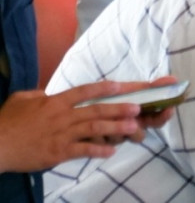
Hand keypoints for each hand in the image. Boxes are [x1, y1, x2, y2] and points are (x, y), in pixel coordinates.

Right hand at [0, 80, 177, 172]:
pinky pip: (82, 151)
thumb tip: (46, 93)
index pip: (85, 91)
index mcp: (56, 102)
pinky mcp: (58, 153)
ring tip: (134, 128)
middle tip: (138, 108)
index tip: (122, 85)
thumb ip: (38, 94)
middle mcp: (62, 116)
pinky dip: (98, 151)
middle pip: (96, 110)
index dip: (104, 88)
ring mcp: (61, 135)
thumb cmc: (7, 121)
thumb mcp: (22, 99)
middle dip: (119, 108)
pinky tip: (111, 152)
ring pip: (94, 129)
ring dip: (116, 128)